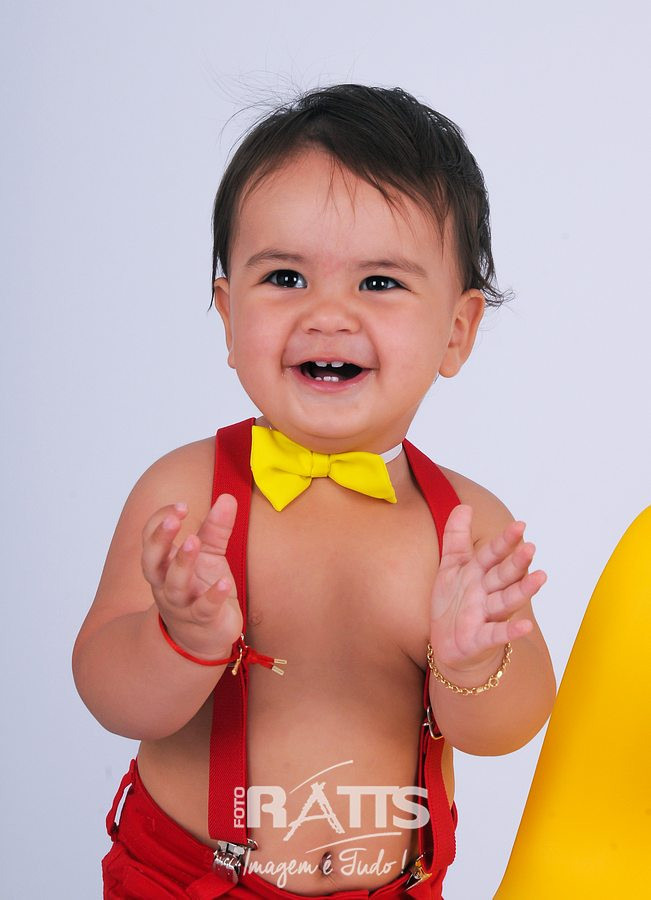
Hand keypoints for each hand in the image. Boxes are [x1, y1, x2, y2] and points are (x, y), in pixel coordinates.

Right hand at [141, 493, 242, 658]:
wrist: (204, 637)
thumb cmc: (201, 589)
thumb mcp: (210, 555)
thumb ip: (216, 528)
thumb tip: (227, 497)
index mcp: (164, 564)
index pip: (151, 539)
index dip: (161, 521)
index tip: (181, 506)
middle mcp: (165, 584)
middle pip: (152, 561)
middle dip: (160, 539)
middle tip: (175, 519)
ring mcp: (181, 604)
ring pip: (174, 585)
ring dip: (182, 562)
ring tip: (194, 541)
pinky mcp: (202, 621)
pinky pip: (204, 609)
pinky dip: (212, 596)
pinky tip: (223, 583)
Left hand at [430, 505, 545, 677]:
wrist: (450, 644)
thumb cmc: (455, 602)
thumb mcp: (451, 566)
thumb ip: (457, 536)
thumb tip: (464, 506)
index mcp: (480, 573)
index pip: (493, 554)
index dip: (505, 541)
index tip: (520, 524)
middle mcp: (487, 592)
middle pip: (504, 575)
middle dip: (516, 562)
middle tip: (530, 547)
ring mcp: (487, 616)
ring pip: (506, 600)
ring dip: (523, 590)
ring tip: (541, 577)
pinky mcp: (481, 639)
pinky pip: (496, 634)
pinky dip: (511, 631)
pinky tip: (526, 627)